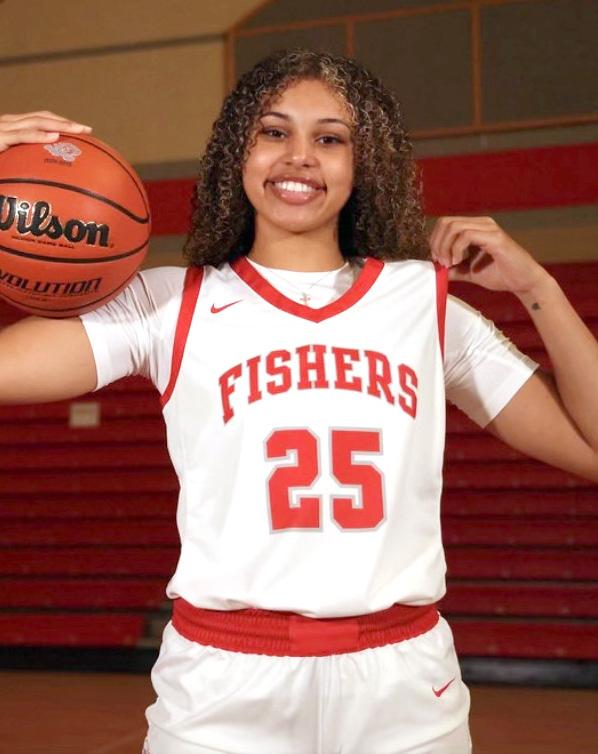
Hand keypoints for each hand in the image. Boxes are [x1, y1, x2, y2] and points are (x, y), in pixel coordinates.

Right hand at [0, 111, 91, 152]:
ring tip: (78, 130)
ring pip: (36, 122)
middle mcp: (9, 122)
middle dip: (66, 122)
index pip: (42, 119)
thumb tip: (47, 169)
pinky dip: (39, 135)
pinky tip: (55, 137)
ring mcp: (4, 128)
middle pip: (43, 117)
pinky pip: (21, 136)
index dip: (62, 122)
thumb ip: (25, 158)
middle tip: (87, 129)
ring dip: (60, 125)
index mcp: (12, 125)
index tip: (82, 130)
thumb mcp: (8, 157)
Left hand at [429, 216, 550, 296]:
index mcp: (475, 228)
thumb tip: (436, 270)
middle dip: (437, 243)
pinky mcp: (495, 237)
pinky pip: (466, 236)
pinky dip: (456, 249)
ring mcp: (489, 228)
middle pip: (446, 222)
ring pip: (453, 227)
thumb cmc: (501, 275)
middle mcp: (482, 223)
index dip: (435, 241)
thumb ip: (454, 269)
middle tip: (441, 262)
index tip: (437, 260)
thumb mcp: (470, 272)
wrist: (523, 282)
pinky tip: (458, 261)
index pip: (446, 223)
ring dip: (445, 247)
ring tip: (449, 263)